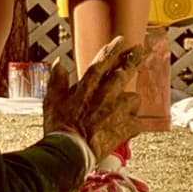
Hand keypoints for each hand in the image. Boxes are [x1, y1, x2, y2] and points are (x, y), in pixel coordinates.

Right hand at [43, 36, 143, 161]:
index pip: (102, 62)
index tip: (121, 40)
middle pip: (123, 73)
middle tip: (140, 50)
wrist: (70, 151)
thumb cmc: (59, 128)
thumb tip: (58, 64)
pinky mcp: (125, 128)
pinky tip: (132, 125)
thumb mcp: (51, 101)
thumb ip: (56, 81)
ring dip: (130, 99)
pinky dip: (134, 123)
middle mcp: (105, 96)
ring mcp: (117, 112)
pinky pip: (137, 122)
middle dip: (133, 60)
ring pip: (133, 98)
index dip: (112, 49)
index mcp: (87, 87)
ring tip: (127, 104)